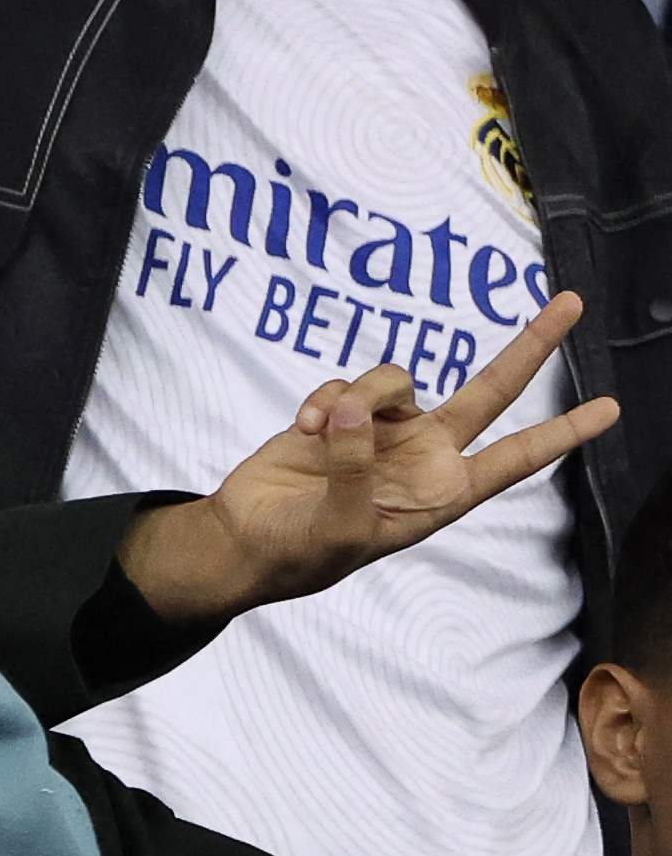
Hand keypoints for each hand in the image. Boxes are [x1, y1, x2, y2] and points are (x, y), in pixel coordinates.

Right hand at [116, 291, 618, 624]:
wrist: (243, 540)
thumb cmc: (303, 552)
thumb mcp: (342, 527)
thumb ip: (356, 466)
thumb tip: (357, 410)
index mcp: (442, 491)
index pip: (516, 457)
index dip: (563, 433)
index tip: (610, 409)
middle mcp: (423, 454)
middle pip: (489, 391)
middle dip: (530, 347)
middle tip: (572, 303)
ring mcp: (381, 431)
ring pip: (398, 380)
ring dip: (364, 392)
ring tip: (320, 428)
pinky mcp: (337, 416)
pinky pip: (346, 385)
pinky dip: (324, 398)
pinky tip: (304, 427)